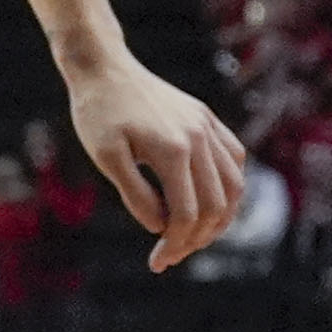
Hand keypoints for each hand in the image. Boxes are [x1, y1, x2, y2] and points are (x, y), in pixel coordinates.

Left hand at [67, 55, 249, 271]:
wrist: (105, 68)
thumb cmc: (97, 114)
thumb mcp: (106, 157)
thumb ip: (135, 194)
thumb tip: (160, 227)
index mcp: (173, 151)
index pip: (186, 214)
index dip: (174, 244)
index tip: (157, 263)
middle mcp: (199, 139)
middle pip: (216, 206)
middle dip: (195, 239)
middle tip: (170, 256)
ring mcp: (207, 127)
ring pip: (234, 185)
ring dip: (220, 219)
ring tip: (194, 237)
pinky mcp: (207, 119)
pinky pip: (233, 158)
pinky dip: (229, 187)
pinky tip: (211, 202)